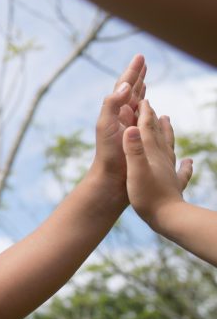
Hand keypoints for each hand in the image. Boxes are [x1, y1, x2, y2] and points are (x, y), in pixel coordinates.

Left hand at [88, 55, 146, 189]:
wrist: (112, 179)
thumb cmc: (107, 153)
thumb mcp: (105, 125)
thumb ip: (112, 104)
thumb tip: (124, 86)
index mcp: (115, 111)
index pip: (124, 86)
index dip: (132, 71)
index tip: (140, 57)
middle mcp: (122, 116)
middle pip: (131, 90)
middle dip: (137, 75)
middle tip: (143, 61)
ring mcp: (131, 126)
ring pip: (138, 102)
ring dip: (141, 89)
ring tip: (145, 78)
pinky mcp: (139, 137)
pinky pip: (146, 118)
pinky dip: (149, 109)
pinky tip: (152, 109)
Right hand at [122, 101, 193, 226]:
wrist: (169, 218)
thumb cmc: (148, 196)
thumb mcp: (136, 171)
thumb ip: (133, 150)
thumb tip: (130, 128)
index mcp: (151, 154)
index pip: (146, 130)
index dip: (144, 114)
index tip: (142, 100)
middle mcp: (162, 159)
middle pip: (158, 135)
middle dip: (153, 120)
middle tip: (152, 107)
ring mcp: (169, 172)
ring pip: (169, 148)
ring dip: (167, 134)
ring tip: (168, 123)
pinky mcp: (173, 185)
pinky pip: (181, 172)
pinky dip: (185, 165)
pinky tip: (188, 162)